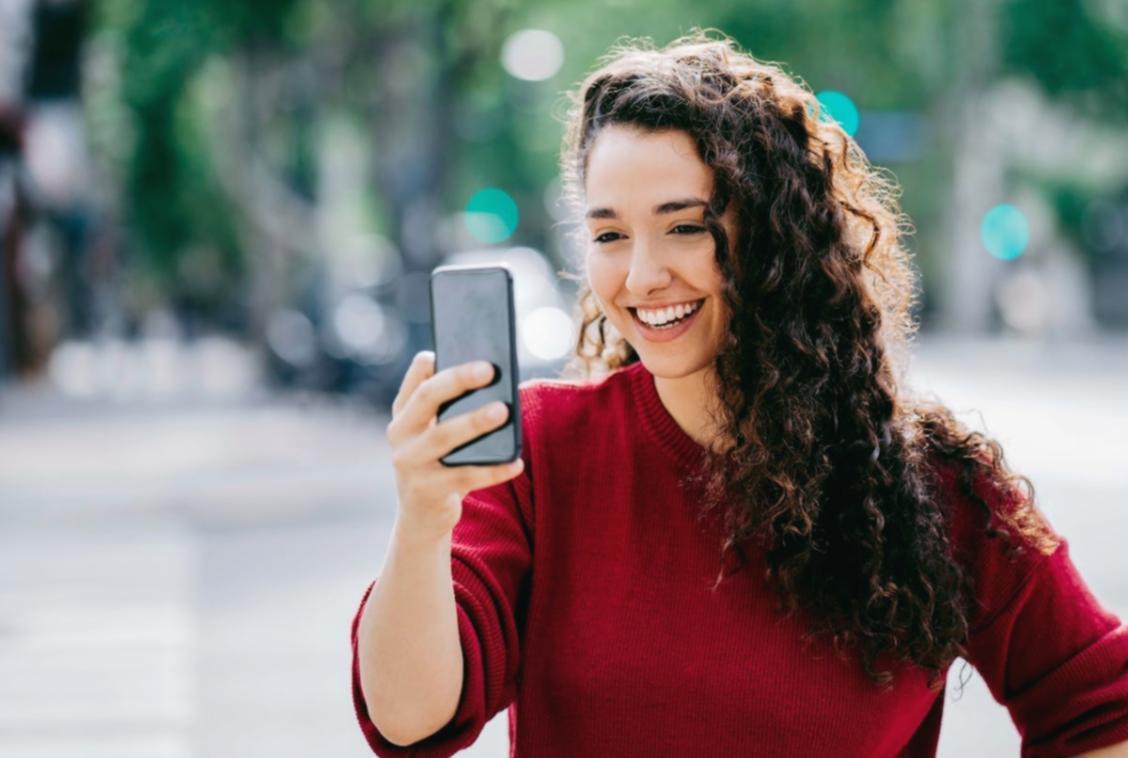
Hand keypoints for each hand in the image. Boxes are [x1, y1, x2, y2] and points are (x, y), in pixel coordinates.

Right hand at [385, 351, 522, 542]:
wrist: (421, 516)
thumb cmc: (439, 462)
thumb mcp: (435, 432)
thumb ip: (450, 408)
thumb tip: (493, 378)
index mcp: (403, 414)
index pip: (414, 381)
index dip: (429, 364)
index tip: (453, 346)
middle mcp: (399, 436)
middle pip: (427, 400)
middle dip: (457, 381)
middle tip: (489, 369)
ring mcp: (409, 464)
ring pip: (443, 437)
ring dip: (474, 422)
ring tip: (503, 410)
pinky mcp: (427, 492)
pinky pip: (465, 477)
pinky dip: (493, 470)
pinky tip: (516, 462)